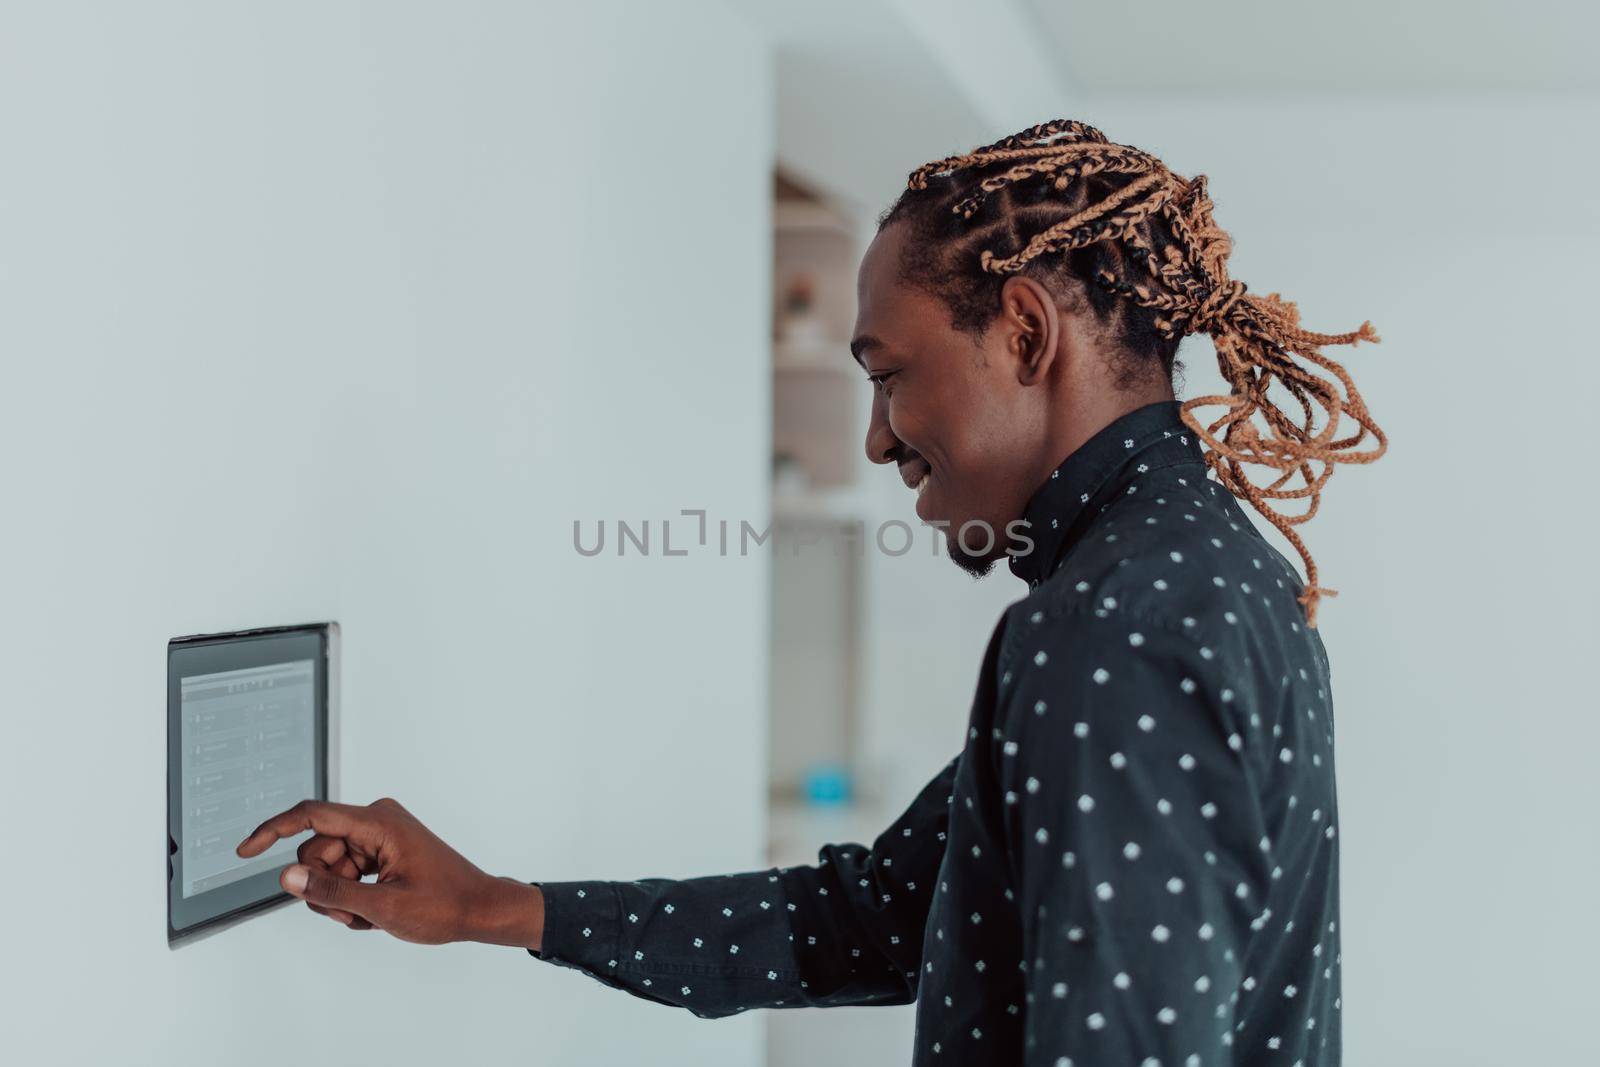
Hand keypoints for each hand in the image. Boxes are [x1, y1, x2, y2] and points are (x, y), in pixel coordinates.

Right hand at [235, 797, 543, 948]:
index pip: (311, 816)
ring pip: (328, 867)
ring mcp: (378, 834)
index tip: (244, 850)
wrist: (479, 909)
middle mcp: (376, 820)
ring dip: (339, 897)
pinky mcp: (380, 848)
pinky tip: (376, 911)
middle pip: (315, 851)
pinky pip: (345, 872)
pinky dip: (352, 896)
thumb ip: (331, 891)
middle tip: (353, 912)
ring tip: (370, 914)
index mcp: (378, 821)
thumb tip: (286, 875)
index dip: (272, 831)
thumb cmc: (444, 905)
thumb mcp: (382, 907)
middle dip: (323, 886)